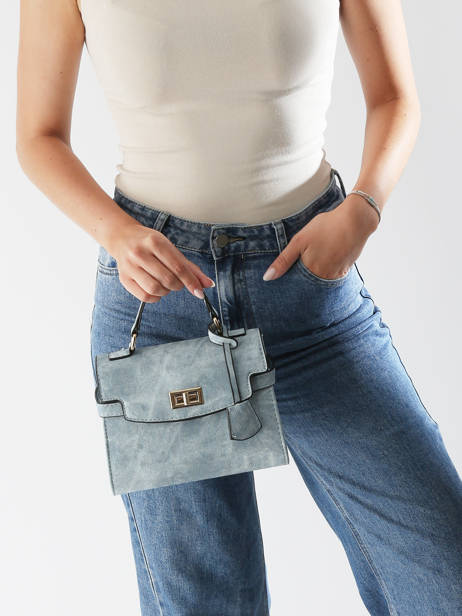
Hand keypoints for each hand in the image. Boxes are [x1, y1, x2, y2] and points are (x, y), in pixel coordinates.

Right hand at [105, 220, 214, 302]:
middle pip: (168, 279)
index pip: (178, 267)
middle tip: (177, 282)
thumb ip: (189, 267)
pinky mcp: (124, 278)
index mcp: (155, 242)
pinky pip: (144, 296)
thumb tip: (208, 284)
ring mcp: (130, 266)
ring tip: (165, 284)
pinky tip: (156, 289)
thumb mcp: (170, 248)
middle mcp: (140, 253)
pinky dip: (155, 297)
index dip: (191, 282)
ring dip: (166, 291)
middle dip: (178, 285)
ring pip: (155, 289)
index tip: (199, 292)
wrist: (122, 237)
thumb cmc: (150, 243)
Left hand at [262, 194, 378, 280]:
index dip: (291, 278)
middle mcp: (324, 277)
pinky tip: (329, 256)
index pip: (296, 283)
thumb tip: (267, 278)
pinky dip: (329, 268)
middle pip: (309, 283)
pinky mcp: (346, 269)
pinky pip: (333, 275)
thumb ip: (283, 260)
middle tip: (308, 257)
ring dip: (317, 273)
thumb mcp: (299, 241)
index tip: (289, 273)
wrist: (356, 220)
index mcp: (310, 271)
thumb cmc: (326, 227)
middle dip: (304, 277)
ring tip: (319, 255)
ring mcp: (337, 274)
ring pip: (321, 279)